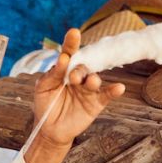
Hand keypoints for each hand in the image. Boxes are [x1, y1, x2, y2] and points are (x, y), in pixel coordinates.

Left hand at [31, 28, 125, 146]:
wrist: (50, 130)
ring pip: (95, 79)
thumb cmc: (45, 105)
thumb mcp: (43, 88)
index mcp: (65, 70)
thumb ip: (52, 74)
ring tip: (91, 81)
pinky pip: (107, 95)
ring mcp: (88, 89)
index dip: (71, 43)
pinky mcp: (96, 103)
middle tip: (73, 77)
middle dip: (79, 70)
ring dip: (93, 79)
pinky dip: (114, 91)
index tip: (74, 33)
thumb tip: (63, 59)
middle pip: (83, 67)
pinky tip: (118, 88)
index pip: (69, 54)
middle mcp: (78, 77)